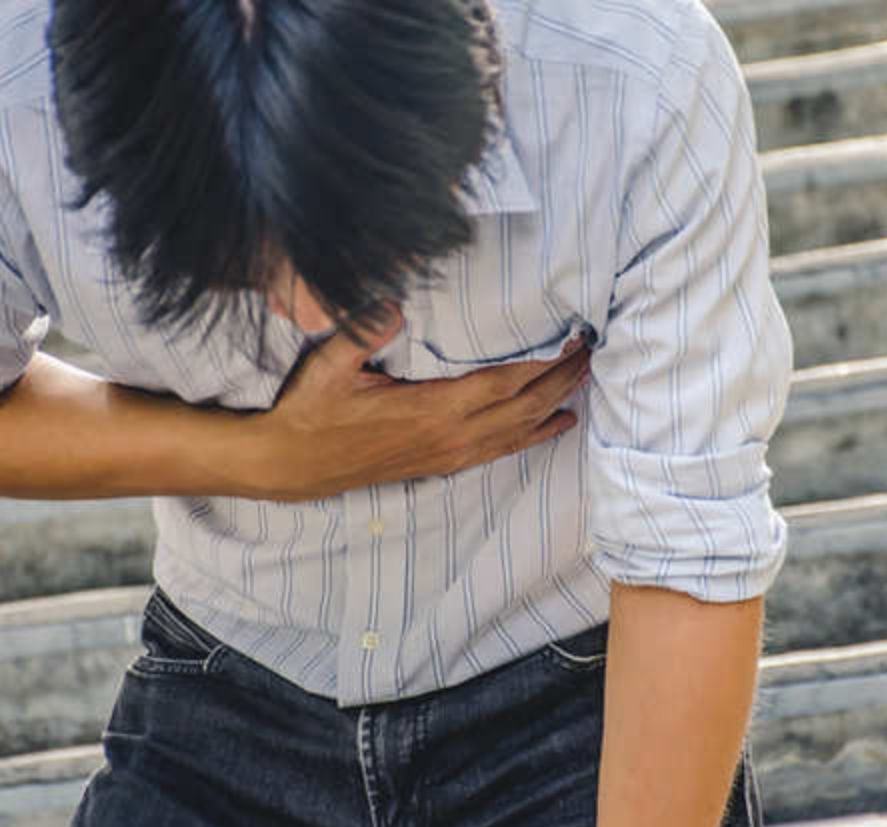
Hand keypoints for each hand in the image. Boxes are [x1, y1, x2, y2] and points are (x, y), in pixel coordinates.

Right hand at [223, 307, 590, 500]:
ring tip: (586, 380)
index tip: (572, 341)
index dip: (542, 365)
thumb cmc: (312, 411)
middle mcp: (450, 436)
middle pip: (523, 407)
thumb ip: (364, 331)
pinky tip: (556, 424)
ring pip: (519, 431)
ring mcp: (449, 454)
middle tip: (592, 351)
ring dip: (555, 405)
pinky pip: (501, 451)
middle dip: (561, 379)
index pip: (503, 385)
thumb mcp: (329, 365)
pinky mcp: (443, 464)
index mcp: (432, 410)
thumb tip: (397, 302)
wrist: (294, 465)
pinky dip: (534, 436)